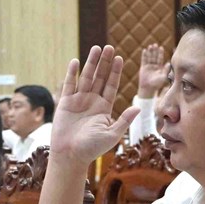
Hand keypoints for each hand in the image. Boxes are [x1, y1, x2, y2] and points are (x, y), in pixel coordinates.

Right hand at [51, 45, 139, 165]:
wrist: (70, 155)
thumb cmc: (92, 148)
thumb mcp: (112, 134)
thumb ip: (124, 120)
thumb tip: (138, 107)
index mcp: (104, 108)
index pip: (111, 86)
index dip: (116, 72)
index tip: (120, 58)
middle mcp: (92, 102)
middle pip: (100, 77)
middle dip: (105, 63)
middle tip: (110, 47)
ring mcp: (78, 101)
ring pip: (86, 77)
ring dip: (91, 63)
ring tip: (96, 49)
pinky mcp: (65, 103)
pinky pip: (69, 84)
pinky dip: (72, 73)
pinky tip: (76, 61)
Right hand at [137, 43, 168, 98]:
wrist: (148, 88)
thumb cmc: (157, 84)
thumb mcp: (163, 77)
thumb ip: (166, 70)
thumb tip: (169, 63)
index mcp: (160, 67)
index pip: (160, 58)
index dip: (160, 53)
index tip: (161, 47)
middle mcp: (154, 65)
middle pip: (154, 56)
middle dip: (155, 50)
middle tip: (155, 44)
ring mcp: (149, 66)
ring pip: (149, 57)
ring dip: (150, 51)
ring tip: (150, 46)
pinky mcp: (143, 67)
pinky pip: (144, 60)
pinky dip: (144, 55)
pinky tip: (145, 50)